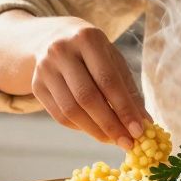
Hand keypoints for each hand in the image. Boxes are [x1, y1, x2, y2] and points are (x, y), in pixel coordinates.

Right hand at [31, 17, 149, 150]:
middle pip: (87, 97)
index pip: (108, 80)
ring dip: (95, 131)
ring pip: (71, 110)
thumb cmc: (93, 53)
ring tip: (112, 140)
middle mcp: (61, 51)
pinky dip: (80, 128)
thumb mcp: (113, 61)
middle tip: (126, 143)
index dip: (124, 108)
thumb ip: (128, 90)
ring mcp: (45, 68)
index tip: (138, 131)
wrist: (54, 38)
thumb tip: (144, 122)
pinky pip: (60, 115)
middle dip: (110, 124)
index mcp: (87, 38)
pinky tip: (95, 131)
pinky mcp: (36, 85)